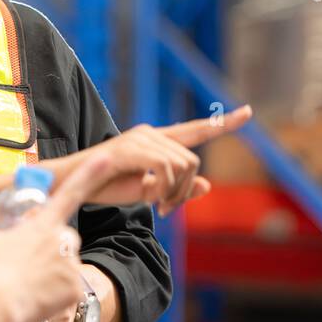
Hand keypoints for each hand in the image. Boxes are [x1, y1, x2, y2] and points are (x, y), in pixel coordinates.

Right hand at [0, 154, 112, 321]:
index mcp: (44, 223)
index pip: (70, 193)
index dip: (88, 173)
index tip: (105, 158)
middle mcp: (63, 241)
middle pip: (64, 239)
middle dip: (51, 247)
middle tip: (27, 262)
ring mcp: (72, 266)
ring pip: (66, 266)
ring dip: (51, 273)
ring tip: (27, 285)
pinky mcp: (76, 291)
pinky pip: (68, 291)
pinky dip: (55, 296)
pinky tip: (37, 299)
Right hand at [84, 105, 252, 213]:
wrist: (73, 185)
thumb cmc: (107, 187)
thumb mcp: (148, 192)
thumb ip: (178, 189)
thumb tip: (207, 185)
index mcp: (156, 141)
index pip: (195, 129)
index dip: (223, 123)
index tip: (248, 112)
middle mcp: (151, 133)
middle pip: (192, 161)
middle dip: (184, 190)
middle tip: (167, 209)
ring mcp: (141, 138)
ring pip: (182, 166)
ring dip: (173, 192)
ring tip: (156, 204)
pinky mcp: (131, 148)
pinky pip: (165, 169)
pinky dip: (162, 188)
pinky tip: (148, 197)